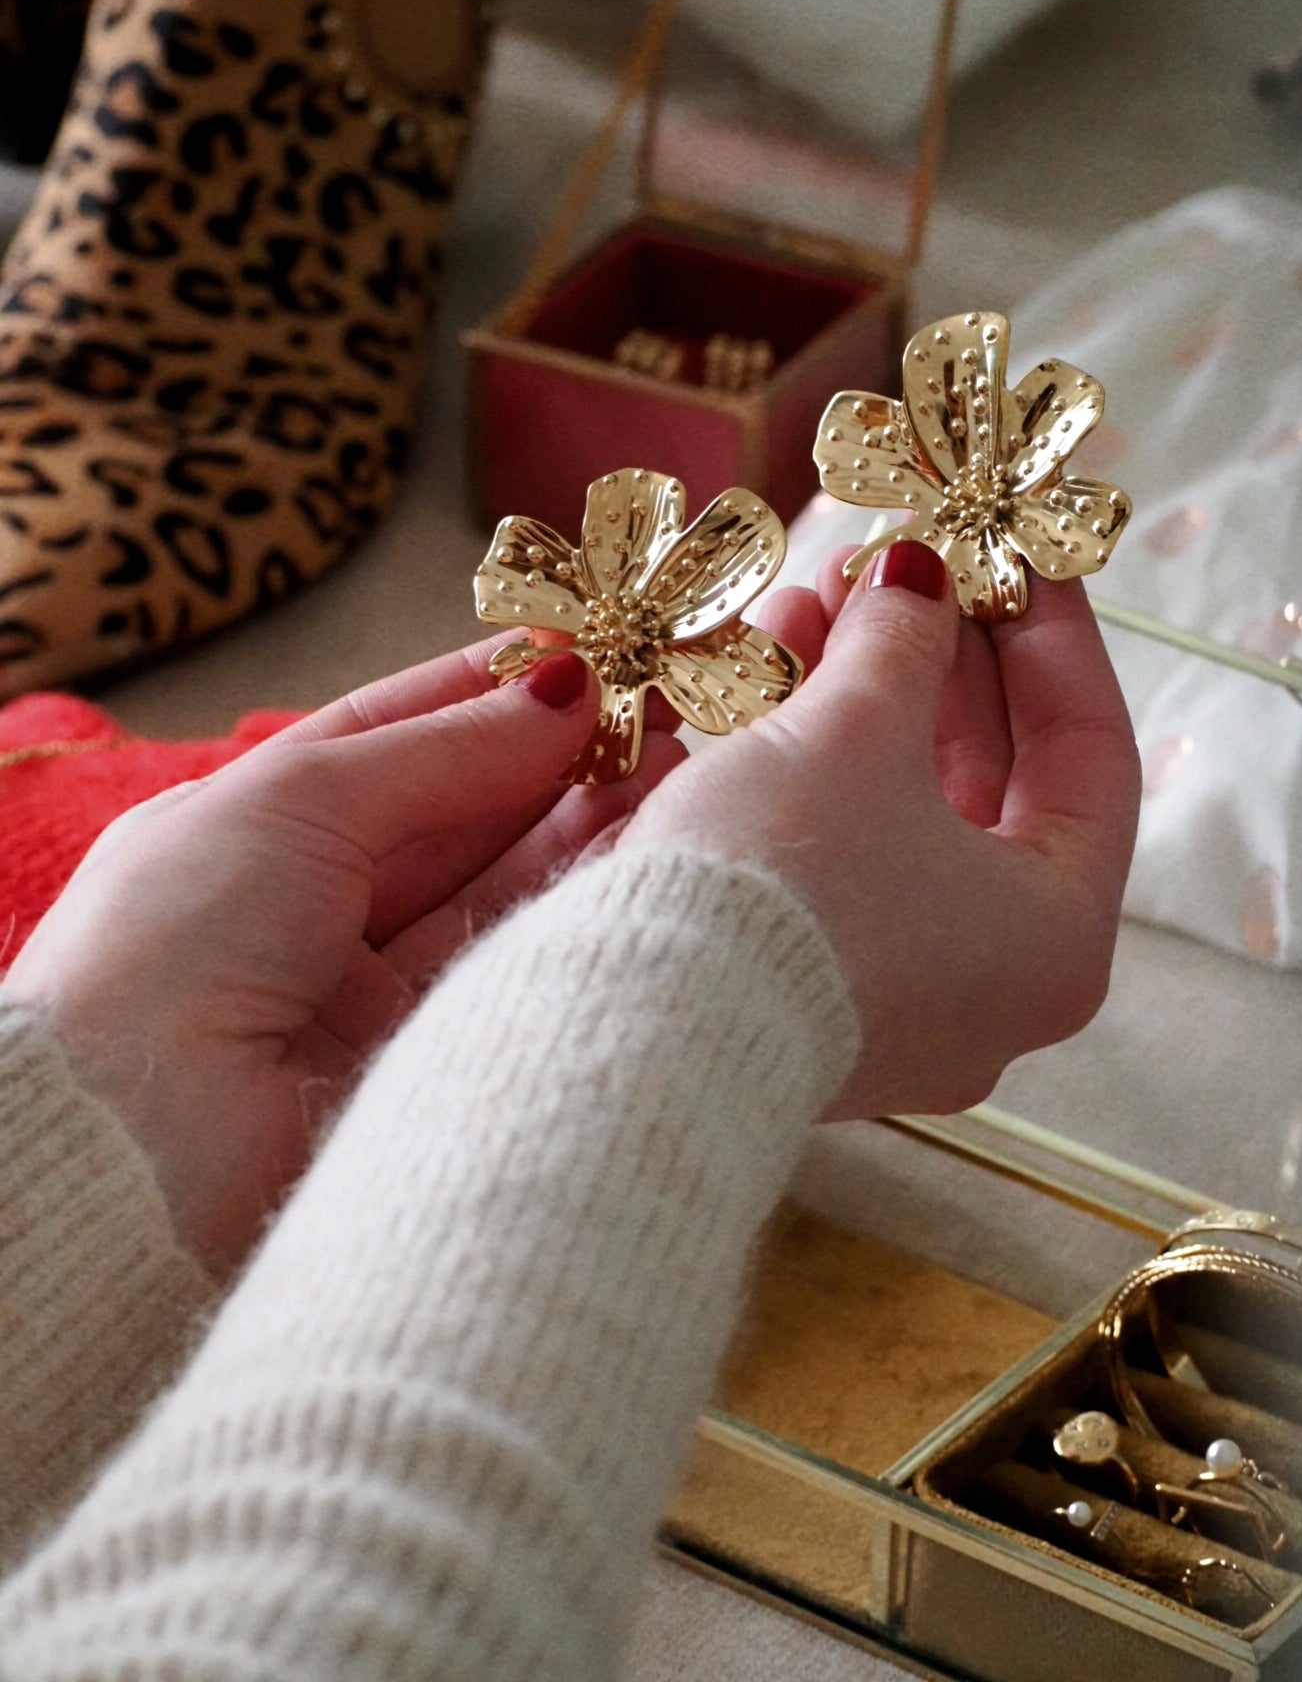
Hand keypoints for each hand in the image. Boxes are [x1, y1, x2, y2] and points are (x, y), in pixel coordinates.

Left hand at [3, 637, 695, 1276]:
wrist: (132, 1146)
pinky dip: (579, 907)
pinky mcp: (429, 1061)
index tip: (596, 650)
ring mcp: (378, 987)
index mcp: (263, 821)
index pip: (402, 733)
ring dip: (588, 823)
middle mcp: (324, 901)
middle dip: (562, 754)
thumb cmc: (179, 934)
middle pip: (468, 810)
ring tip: (674, 765)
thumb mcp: (302, 798)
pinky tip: (645, 850)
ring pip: (504, 886)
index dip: (496, 689)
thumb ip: (447, 747)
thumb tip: (568, 684)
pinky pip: (516, 965)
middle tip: (666, 706)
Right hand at [616, 539, 1140, 1117]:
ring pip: (914, 819)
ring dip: (872, 705)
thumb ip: (902, 637)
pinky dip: (828, 772)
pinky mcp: (823, 1004)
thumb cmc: (784, 882)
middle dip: (942, 662)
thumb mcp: (853, 731)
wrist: (634, 1025)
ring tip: (821, 600)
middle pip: (997, 786)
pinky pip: (854, 862)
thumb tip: (916, 574)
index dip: (1054, 634)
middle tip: (908, 568)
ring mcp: (910, 1004)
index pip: (1091, 753)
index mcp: (1059, 936)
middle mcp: (1001, 986)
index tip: (1017, 551)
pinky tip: (778, 680)